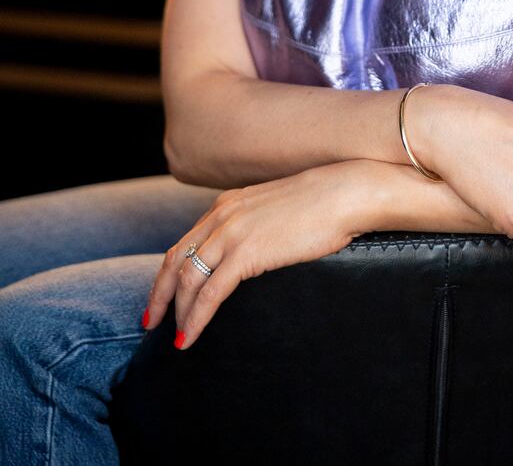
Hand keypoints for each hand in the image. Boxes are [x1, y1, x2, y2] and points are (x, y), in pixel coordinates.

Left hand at [144, 162, 366, 348]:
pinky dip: (195, 318)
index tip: (163, 296)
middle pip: (174, 260)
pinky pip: (209, 293)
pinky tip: (190, 336)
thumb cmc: (321, 204)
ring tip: (176, 337)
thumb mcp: (274, 210)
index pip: (185, 242)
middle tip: (150, 322)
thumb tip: (253, 251)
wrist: (344, 193)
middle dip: (159, 295)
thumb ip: (254, 226)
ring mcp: (231, 234)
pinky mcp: (245, 253)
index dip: (169, 273)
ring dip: (177, 313)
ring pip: (187, 279)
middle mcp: (221, 215)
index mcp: (227, 205)